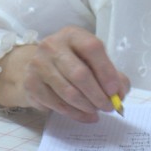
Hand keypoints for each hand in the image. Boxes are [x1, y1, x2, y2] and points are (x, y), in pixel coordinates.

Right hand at [0, 26, 129, 120]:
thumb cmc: (72, 61)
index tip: (115, 90)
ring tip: (97, 111)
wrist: (38, 66)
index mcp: (73, 35)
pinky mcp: (31, 83)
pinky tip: (84, 115)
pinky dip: (74, 113)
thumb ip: (111, 74)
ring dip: (87, 106)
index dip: (106, 71)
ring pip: (68, 92)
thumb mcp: (92, 60)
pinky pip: (56, 104)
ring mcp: (38, 64)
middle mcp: (52, 45)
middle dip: (98, 95)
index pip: (92, 48)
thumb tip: (120, 94)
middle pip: (79, 74)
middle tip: (108, 107)